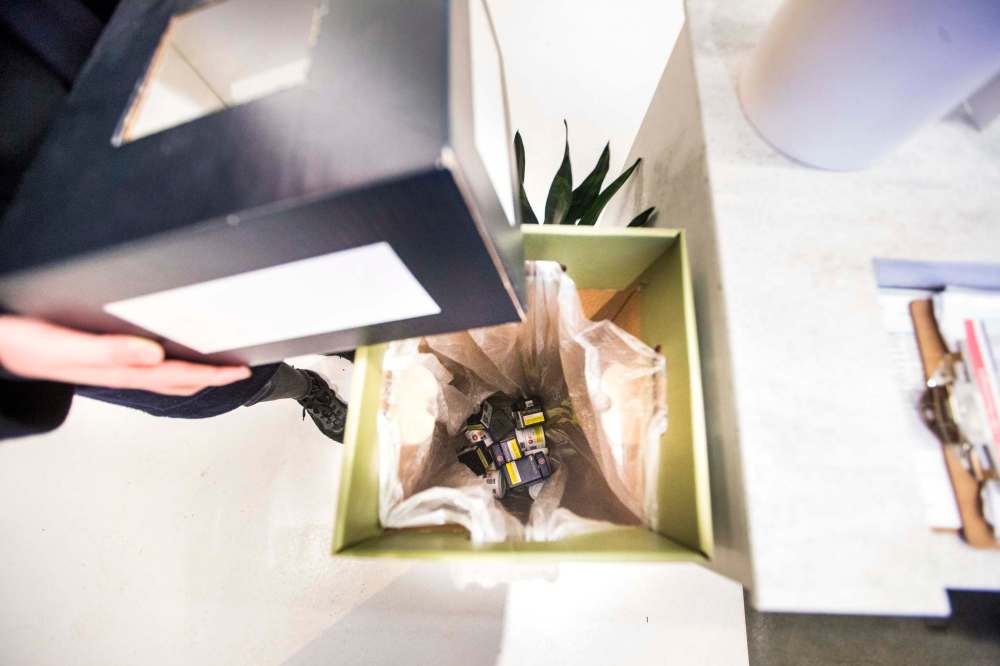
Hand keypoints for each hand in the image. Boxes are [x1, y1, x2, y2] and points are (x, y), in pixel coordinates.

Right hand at [0, 316, 250, 395]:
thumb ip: (109, 351)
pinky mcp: (98, 358)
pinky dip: (167, 366)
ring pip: (162, 376)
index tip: (241, 371)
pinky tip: (167, 360)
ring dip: (192, 374)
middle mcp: (117, 370)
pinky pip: (144, 368)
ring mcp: (108, 367)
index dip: (213, 374)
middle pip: (177, 380)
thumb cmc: (17, 345)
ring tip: (217, 369)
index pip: (178, 375)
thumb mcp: (62, 346)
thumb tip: (155, 353)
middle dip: (211, 377)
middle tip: (240, 371)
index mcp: (116, 369)